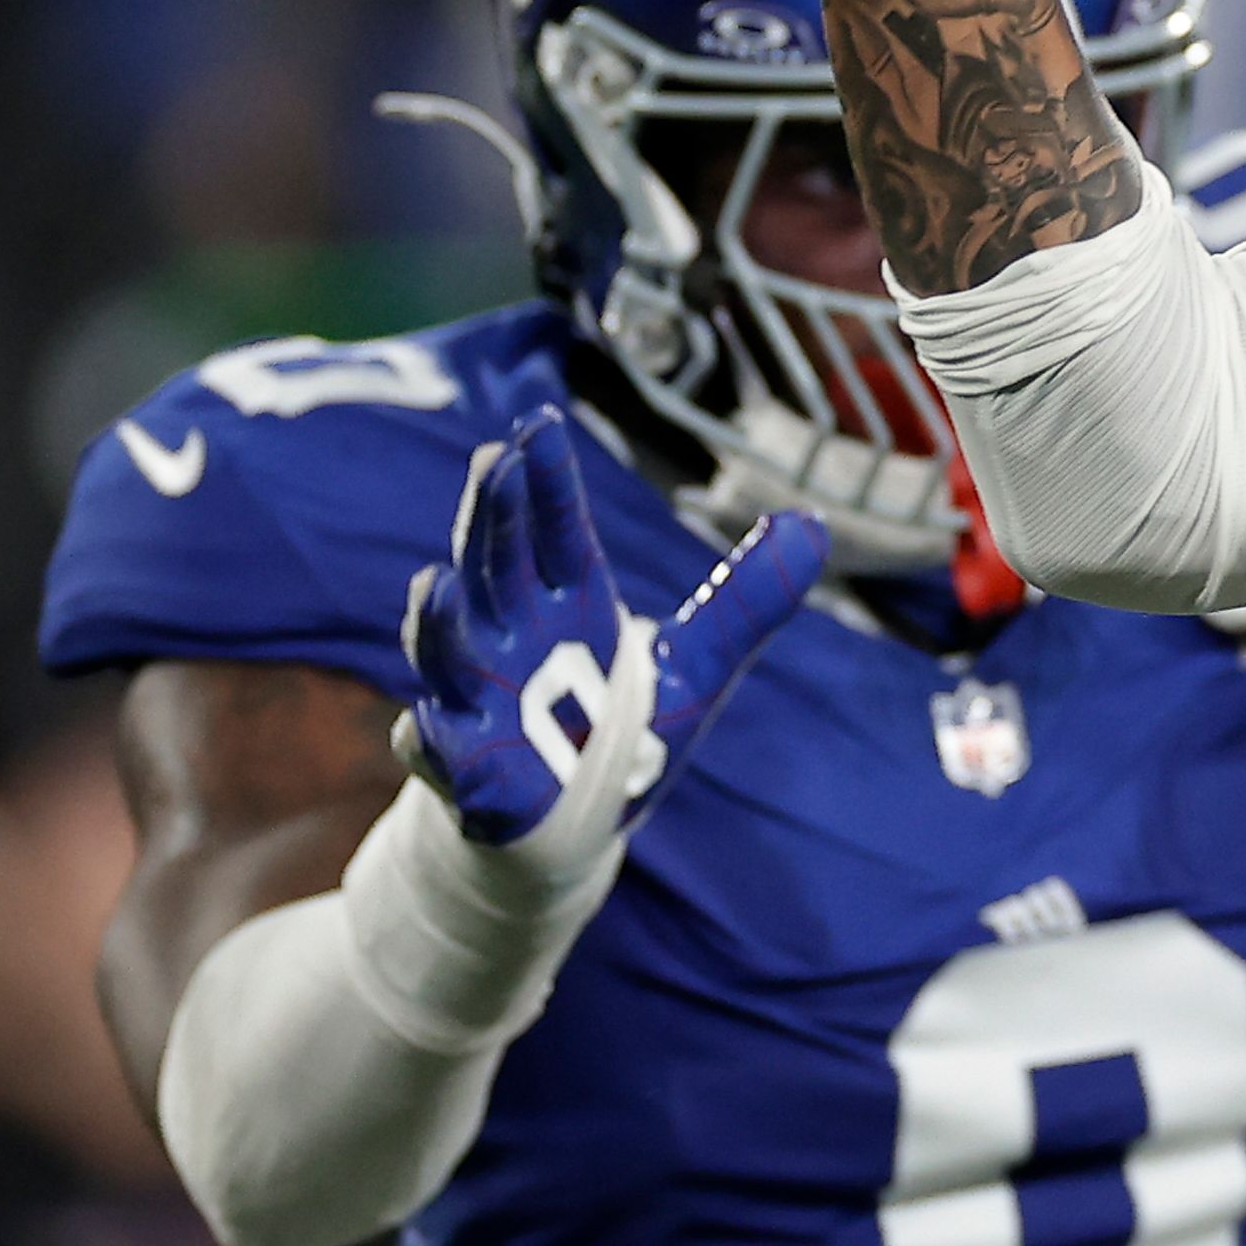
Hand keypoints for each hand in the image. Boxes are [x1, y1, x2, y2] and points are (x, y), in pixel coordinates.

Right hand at [395, 409, 824, 865]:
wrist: (574, 821)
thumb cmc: (625, 729)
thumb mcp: (699, 663)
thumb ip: (748, 598)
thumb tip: (815, 525)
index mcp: (569, 601)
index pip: (556, 529)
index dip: (547, 481)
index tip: (539, 424)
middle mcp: (512, 636)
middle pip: (495, 565)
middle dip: (491, 519)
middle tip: (495, 464)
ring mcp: (479, 698)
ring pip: (447, 649)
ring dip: (442, 622)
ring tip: (438, 585)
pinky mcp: (465, 767)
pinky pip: (438, 748)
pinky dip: (432, 737)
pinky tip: (430, 726)